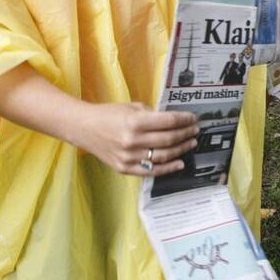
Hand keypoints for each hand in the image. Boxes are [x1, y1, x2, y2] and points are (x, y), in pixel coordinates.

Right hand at [74, 102, 198, 176]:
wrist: (84, 128)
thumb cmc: (109, 114)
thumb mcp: (132, 107)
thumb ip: (152, 115)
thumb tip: (174, 120)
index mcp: (135, 122)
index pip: (168, 122)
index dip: (184, 120)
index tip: (193, 118)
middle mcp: (133, 141)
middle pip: (168, 139)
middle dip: (185, 134)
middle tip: (195, 130)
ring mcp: (129, 157)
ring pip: (163, 156)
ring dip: (181, 150)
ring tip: (190, 143)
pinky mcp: (125, 168)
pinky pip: (151, 171)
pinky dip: (168, 168)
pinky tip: (179, 162)